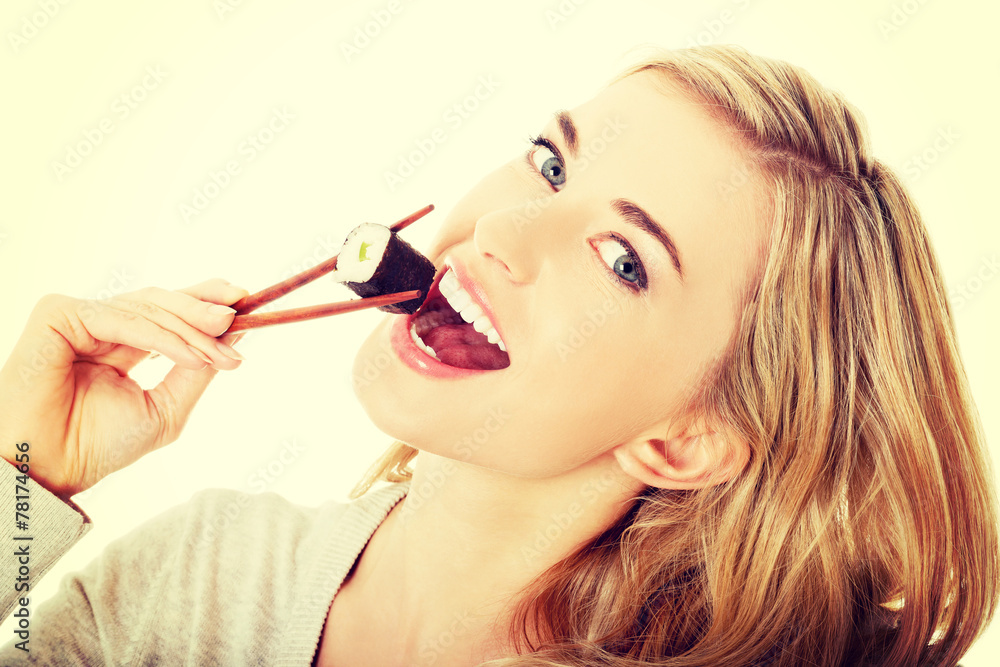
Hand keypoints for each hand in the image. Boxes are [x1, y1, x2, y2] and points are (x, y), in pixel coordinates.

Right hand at [0, 279, 248, 496]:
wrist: (50, 469)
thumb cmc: (98, 445)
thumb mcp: (166, 407)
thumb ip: (198, 372)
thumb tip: (237, 335)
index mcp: (124, 343)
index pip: (168, 311)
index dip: (204, 300)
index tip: (245, 300)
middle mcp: (102, 326)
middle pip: (161, 302)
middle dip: (203, 310)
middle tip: (237, 317)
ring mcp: (79, 317)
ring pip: (147, 308)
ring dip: (189, 331)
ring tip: (220, 353)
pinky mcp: (58, 314)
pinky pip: (121, 319)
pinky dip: (159, 338)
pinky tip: (189, 357)